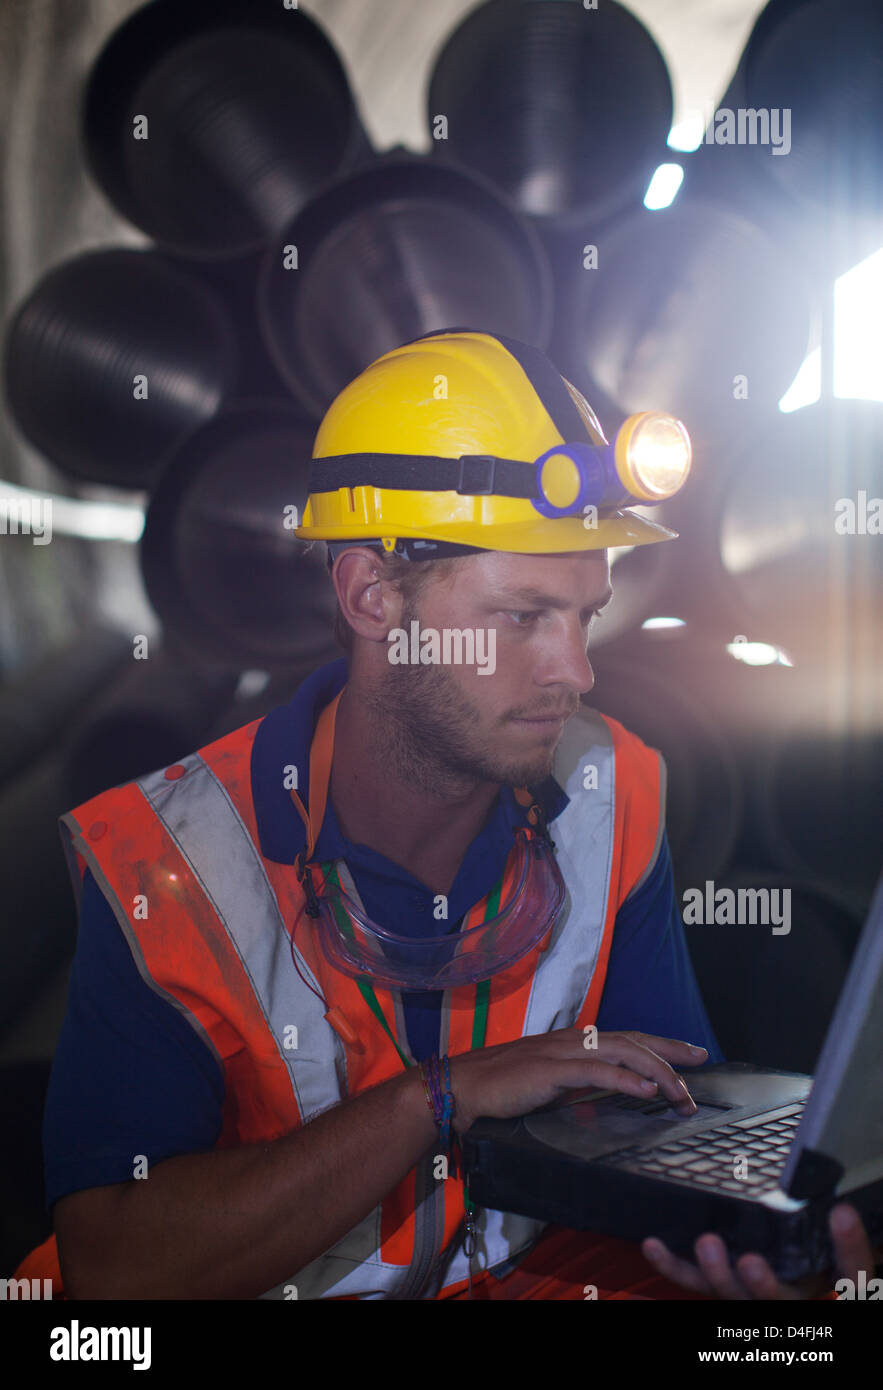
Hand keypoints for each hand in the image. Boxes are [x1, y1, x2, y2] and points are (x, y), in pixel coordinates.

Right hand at [449, 1028, 707, 1135]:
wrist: (462, 1087)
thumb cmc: (501, 1089)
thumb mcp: (549, 1088)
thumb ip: (577, 1090)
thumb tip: (604, 1102)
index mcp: (574, 1043)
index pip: (627, 1038)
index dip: (662, 1044)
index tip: (692, 1053)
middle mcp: (573, 1041)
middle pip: (633, 1040)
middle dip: (670, 1053)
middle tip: (701, 1064)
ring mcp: (562, 1053)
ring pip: (622, 1053)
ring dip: (657, 1072)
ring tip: (681, 1092)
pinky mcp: (550, 1070)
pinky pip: (596, 1073)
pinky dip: (624, 1079)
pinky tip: (645, 1090)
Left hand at [641, 1202, 877, 1298]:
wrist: (786, 1260)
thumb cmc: (807, 1240)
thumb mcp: (821, 1226)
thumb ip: (822, 1206)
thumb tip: (828, 1175)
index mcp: (823, 1274)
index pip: (852, 1271)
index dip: (850, 1245)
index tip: (843, 1214)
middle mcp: (791, 1291)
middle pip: (781, 1298)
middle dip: (762, 1284)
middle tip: (750, 1262)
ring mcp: (751, 1292)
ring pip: (733, 1295)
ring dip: (716, 1274)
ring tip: (706, 1245)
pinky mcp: (719, 1285)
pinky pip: (693, 1282)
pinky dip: (672, 1264)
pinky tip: (653, 1244)